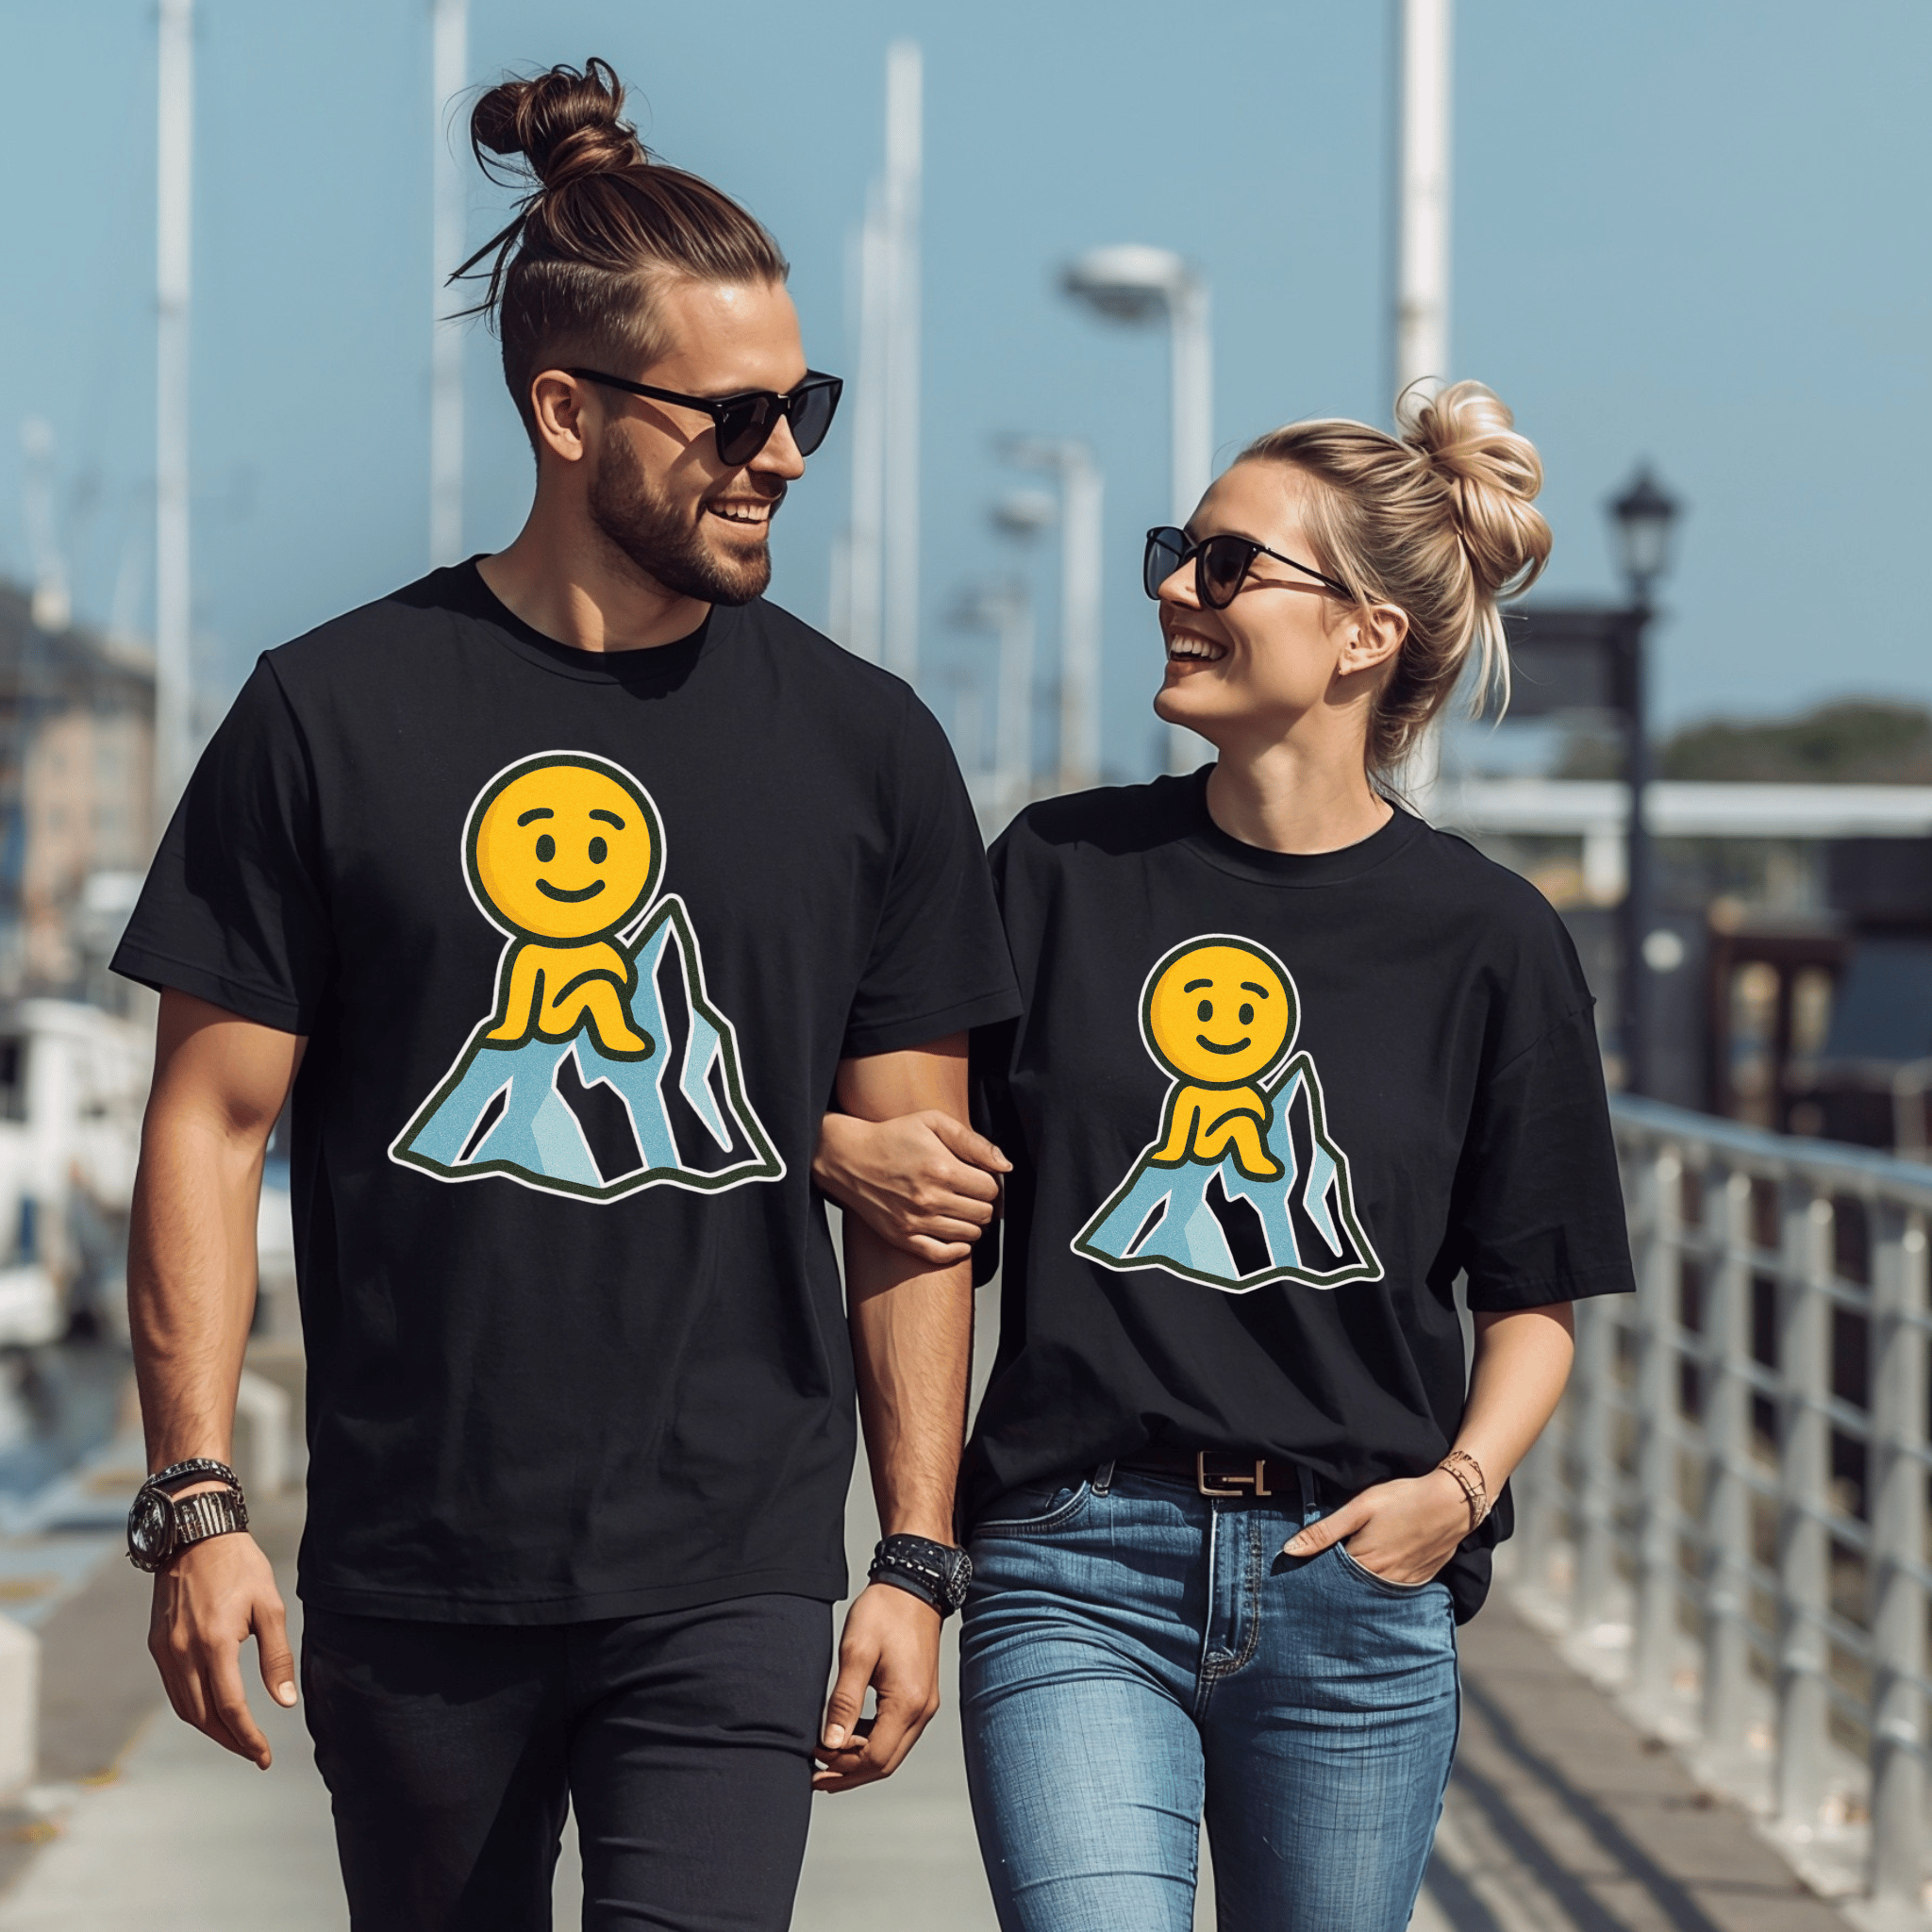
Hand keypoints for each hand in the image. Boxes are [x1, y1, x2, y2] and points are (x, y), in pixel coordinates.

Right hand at [148, 1529, 294, 1768]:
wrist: (195, 1535)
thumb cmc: (241, 1566)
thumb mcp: (270, 1605)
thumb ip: (277, 1656)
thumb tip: (285, 1702)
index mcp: (216, 1643)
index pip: (230, 1707)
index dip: (248, 1737)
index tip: (264, 1757)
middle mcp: (184, 1652)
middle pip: (203, 1716)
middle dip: (229, 1739)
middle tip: (253, 1752)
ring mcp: (165, 1650)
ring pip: (184, 1707)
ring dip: (209, 1728)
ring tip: (237, 1737)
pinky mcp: (157, 1644)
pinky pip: (173, 1688)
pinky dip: (193, 1707)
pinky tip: (212, 1709)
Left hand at [812, 1582, 941, 1792]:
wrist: (914, 1585)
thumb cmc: (884, 1612)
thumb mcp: (856, 1653)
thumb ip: (843, 1702)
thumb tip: (831, 1744)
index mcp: (907, 1703)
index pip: (875, 1758)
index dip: (842, 1767)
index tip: (813, 1760)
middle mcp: (921, 1710)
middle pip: (885, 1762)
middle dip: (849, 1774)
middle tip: (816, 1776)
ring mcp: (924, 1704)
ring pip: (892, 1750)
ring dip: (859, 1760)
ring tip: (826, 1758)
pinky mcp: (920, 1696)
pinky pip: (896, 1732)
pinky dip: (871, 1741)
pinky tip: (848, 1736)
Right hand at [813, 1111, 1008, 1263]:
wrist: (848, 1158)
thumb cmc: (892, 1136)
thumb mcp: (933, 1122)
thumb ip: (973, 1141)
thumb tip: (1005, 1165)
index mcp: (942, 1169)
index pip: (991, 1189)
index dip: (990, 1182)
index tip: (979, 1176)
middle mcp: (930, 1199)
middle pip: (984, 1213)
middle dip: (984, 1202)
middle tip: (971, 1192)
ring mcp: (916, 1222)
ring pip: (969, 1234)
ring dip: (972, 1222)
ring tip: (961, 1207)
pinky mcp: (902, 1237)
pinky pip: (942, 1255)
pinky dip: (958, 1249)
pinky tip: (957, 1235)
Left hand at [1282, 1470, 1469, 1586]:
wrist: (1452, 1502)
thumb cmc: (1403, 1499)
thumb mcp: (1359, 1508)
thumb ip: (1324, 1531)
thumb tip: (1289, 1550)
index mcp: (1363, 1562)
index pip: (1329, 1579)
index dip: (1314, 1575)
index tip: (1299, 1576)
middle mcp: (1382, 1580)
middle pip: (1350, 1589)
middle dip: (1335, 1586)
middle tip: (1318, 1583)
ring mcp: (1403, 1583)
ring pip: (1371, 1593)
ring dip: (1358, 1589)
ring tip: (1344, 1582)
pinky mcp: (1419, 1581)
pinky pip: (1393, 1591)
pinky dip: (1381, 1588)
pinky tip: (1375, 1578)